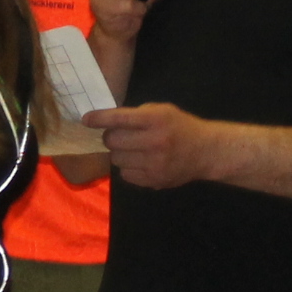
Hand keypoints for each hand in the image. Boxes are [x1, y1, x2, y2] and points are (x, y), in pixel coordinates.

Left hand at [85, 101, 228, 188]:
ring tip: (132, 150)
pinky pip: (125, 175)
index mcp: (156, 120)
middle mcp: (154, 141)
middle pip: (113, 141)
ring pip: (116, 159)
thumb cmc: (180, 127)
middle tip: (118, 136)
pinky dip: (128, 168)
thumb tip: (107, 122)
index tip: (86, 119)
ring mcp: (154, 164)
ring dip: (119, 153)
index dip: (99, 118)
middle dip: (111, 137)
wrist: (206, 152)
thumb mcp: (163, 110)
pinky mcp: (154, 180)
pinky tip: (140, 162)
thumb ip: (137, 115)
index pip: (119, 118)